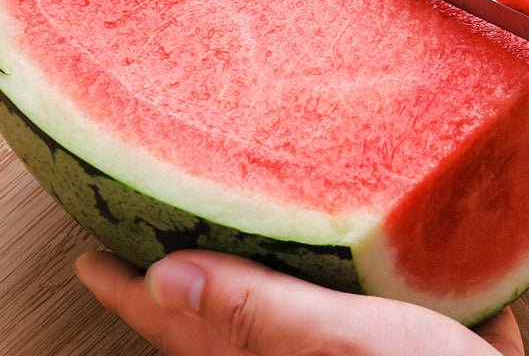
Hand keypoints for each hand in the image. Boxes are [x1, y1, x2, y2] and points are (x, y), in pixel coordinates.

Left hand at [74, 249, 523, 355]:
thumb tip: (164, 277)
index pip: (177, 322)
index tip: (92, 254)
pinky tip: (344, 254)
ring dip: (251, 278)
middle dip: (185, 279)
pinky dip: (326, 289)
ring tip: (232, 234)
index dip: (127, 290)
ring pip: (279, 315)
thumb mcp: (346, 344)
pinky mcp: (388, 354)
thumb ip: (261, 312)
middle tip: (157, 231)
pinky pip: (343, 316)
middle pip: (221, 321)